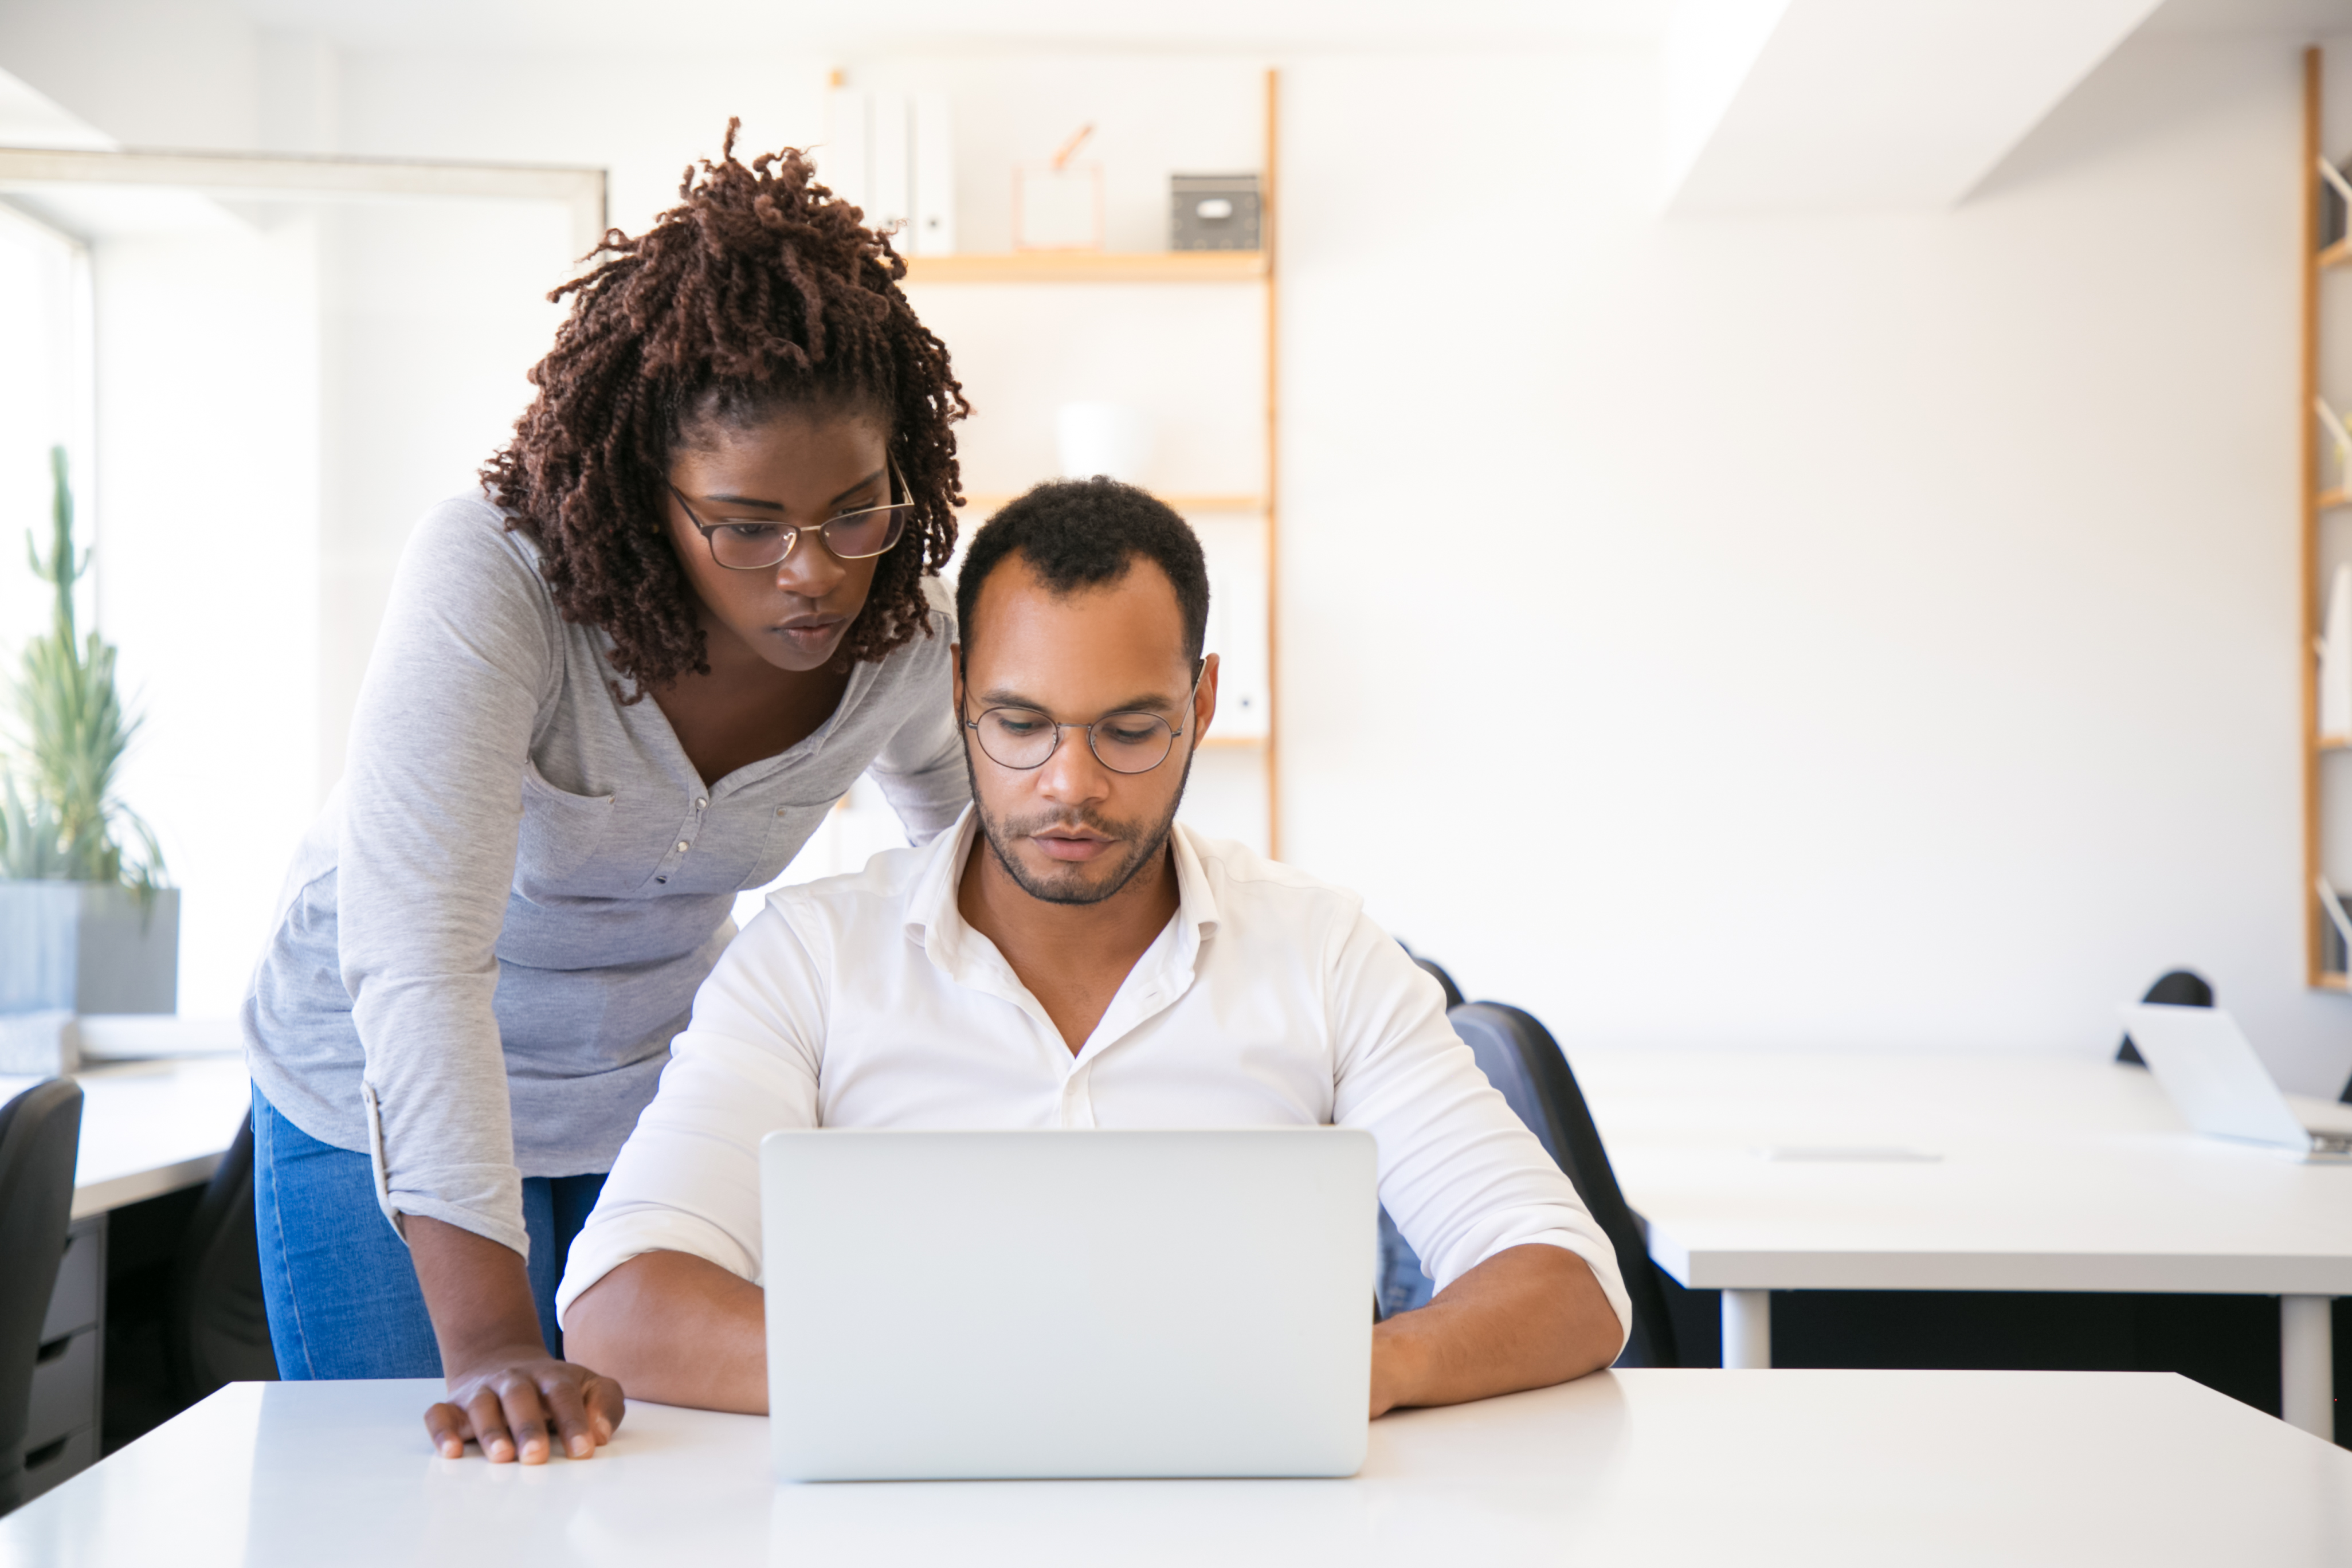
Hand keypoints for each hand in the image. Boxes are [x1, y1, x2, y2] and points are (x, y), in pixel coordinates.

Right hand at [404, 1214, 625, 1462]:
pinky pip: (439, 1414)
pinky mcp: (452, 1406)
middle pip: (519, 1397)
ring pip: (481, 1405)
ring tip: (501, 1456)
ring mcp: (481, 1392)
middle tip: (537, 1455)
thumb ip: (605, 1403)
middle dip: (528, 1426)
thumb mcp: (588, 1386)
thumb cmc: (553, 1388)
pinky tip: (450, 1451)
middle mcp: (514, 1381)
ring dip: (490, 1430)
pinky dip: (442, 1430)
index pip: (563, 1394)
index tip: (584, 1450)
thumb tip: (601, 1433)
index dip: (574, 1421)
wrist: (501, 1359)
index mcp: (551, 1377)